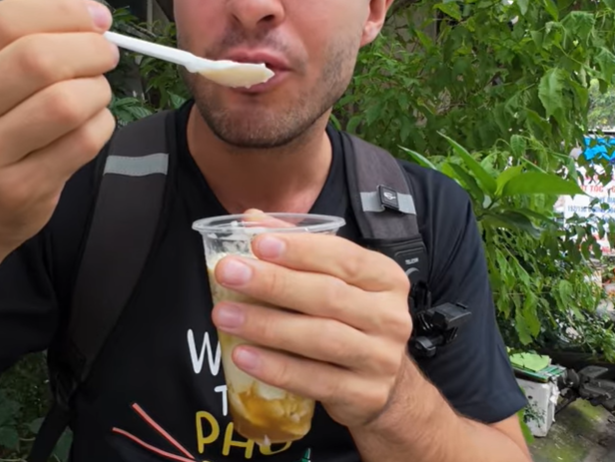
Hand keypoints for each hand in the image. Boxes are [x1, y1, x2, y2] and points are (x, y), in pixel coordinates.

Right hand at [0, 0, 118, 266]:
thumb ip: (14, 33)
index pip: (1, 21)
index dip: (60, 12)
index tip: (92, 15)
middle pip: (35, 59)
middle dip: (87, 46)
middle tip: (104, 51)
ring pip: (64, 102)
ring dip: (97, 88)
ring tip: (95, 88)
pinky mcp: (18, 191)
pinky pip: (82, 142)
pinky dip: (100, 123)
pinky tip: (90, 122)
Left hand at [210, 229, 412, 427]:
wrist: (381, 384)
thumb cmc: (349, 319)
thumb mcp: (332, 279)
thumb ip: (297, 247)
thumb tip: (251, 219)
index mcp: (385, 278)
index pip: (344, 257)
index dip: (300, 249)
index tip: (257, 243)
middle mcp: (391, 317)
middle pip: (328, 296)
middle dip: (274, 283)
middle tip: (228, 273)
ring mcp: (380, 359)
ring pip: (321, 338)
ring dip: (267, 325)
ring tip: (224, 315)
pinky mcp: (364, 395)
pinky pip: (314, 380)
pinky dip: (275, 368)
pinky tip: (242, 355)